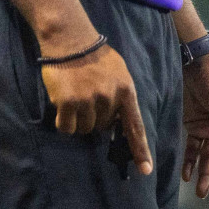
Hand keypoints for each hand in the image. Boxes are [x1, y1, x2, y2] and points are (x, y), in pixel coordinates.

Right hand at [40, 44, 153, 175]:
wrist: (70, 39)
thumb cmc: (96, 54)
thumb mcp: (119, 72)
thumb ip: (122, 95)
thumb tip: (120, 121)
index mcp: (126, 90)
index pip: (135, 126)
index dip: (140, 150)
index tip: (145, 170)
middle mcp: (109, 98)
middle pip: (103, 127)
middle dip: (95, 117)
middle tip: (87, 96)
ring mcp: (88, 101)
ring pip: (84, 129)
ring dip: (78, 119)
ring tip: (74, 96)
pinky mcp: (68, 102)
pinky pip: (66, 127)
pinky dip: (63, 121)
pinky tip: (62, 103)